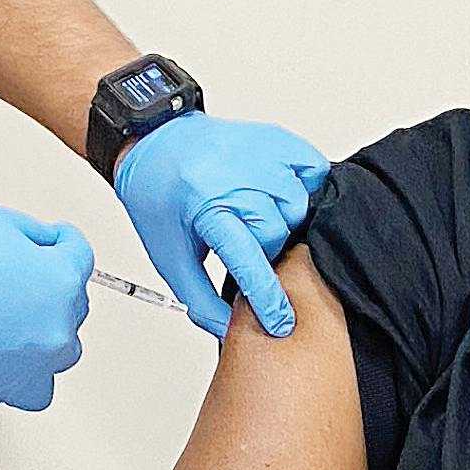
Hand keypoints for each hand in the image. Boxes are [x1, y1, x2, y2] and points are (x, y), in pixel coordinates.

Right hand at [0, 203, 94, 408]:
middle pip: (72, 301)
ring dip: (45, 329)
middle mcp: (59, 323)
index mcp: (60, 278)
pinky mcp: (15, 388)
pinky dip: (30, 372)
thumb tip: (43, 243)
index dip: (62, 243)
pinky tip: (13, 355)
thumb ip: (31, 234)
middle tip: (22, 276)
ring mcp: (40, 359)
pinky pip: (39, 385)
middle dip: (51, 285)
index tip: (58, 241)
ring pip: (62, 344)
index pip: (80, 255)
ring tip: (13, 317)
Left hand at [111, 113, 329, 339]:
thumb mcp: (170, 256)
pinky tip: (280, 192)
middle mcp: (237, 178)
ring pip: (298, 206)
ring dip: (283, 219)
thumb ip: (200, 300)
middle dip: (265, 249)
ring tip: (257, 215)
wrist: (156, 142)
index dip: (267, 297)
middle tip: (243, 242)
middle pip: (278, 235)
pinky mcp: (277, 138)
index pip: (249, 261)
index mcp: (208, 207)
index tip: (282, 322)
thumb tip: (229, 331)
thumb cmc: (160, 195)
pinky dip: (305, 185)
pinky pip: (313, 169)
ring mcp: (261, 154)